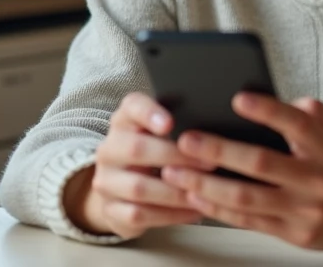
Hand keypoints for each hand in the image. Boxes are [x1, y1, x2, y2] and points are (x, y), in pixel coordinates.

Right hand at [66, 92, 211, 238]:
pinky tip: (194, 211)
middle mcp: (109, 149)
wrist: (123, 192)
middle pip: (136, 149)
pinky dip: (170, 214)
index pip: (132, 107)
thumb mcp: (162, 134)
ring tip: (204, 192)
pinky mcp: (110, 210)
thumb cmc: (155, 154)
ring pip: (138, 187)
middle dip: (176, 157)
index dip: (149, 113)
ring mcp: (106, 181)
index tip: (170, 124)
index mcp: (124, 121)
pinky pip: (139, 214)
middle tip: (209, 163)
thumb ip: (181, 126)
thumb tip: (216, 124)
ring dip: (175, 191)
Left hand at [160, 94, 322, 251]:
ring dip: (206, 185)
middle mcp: (317, 180)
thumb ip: (318, 112)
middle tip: (185, 139)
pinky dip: (217, 209)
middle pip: (261, 163)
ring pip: (247, 198)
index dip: (267, 111)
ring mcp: (304, 211)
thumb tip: (288, 101)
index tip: (236, 98)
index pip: (297, 124)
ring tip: (175, 171)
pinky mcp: (292, 235)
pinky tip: (195, 196)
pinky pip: (247, 221)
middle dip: (219, 151)